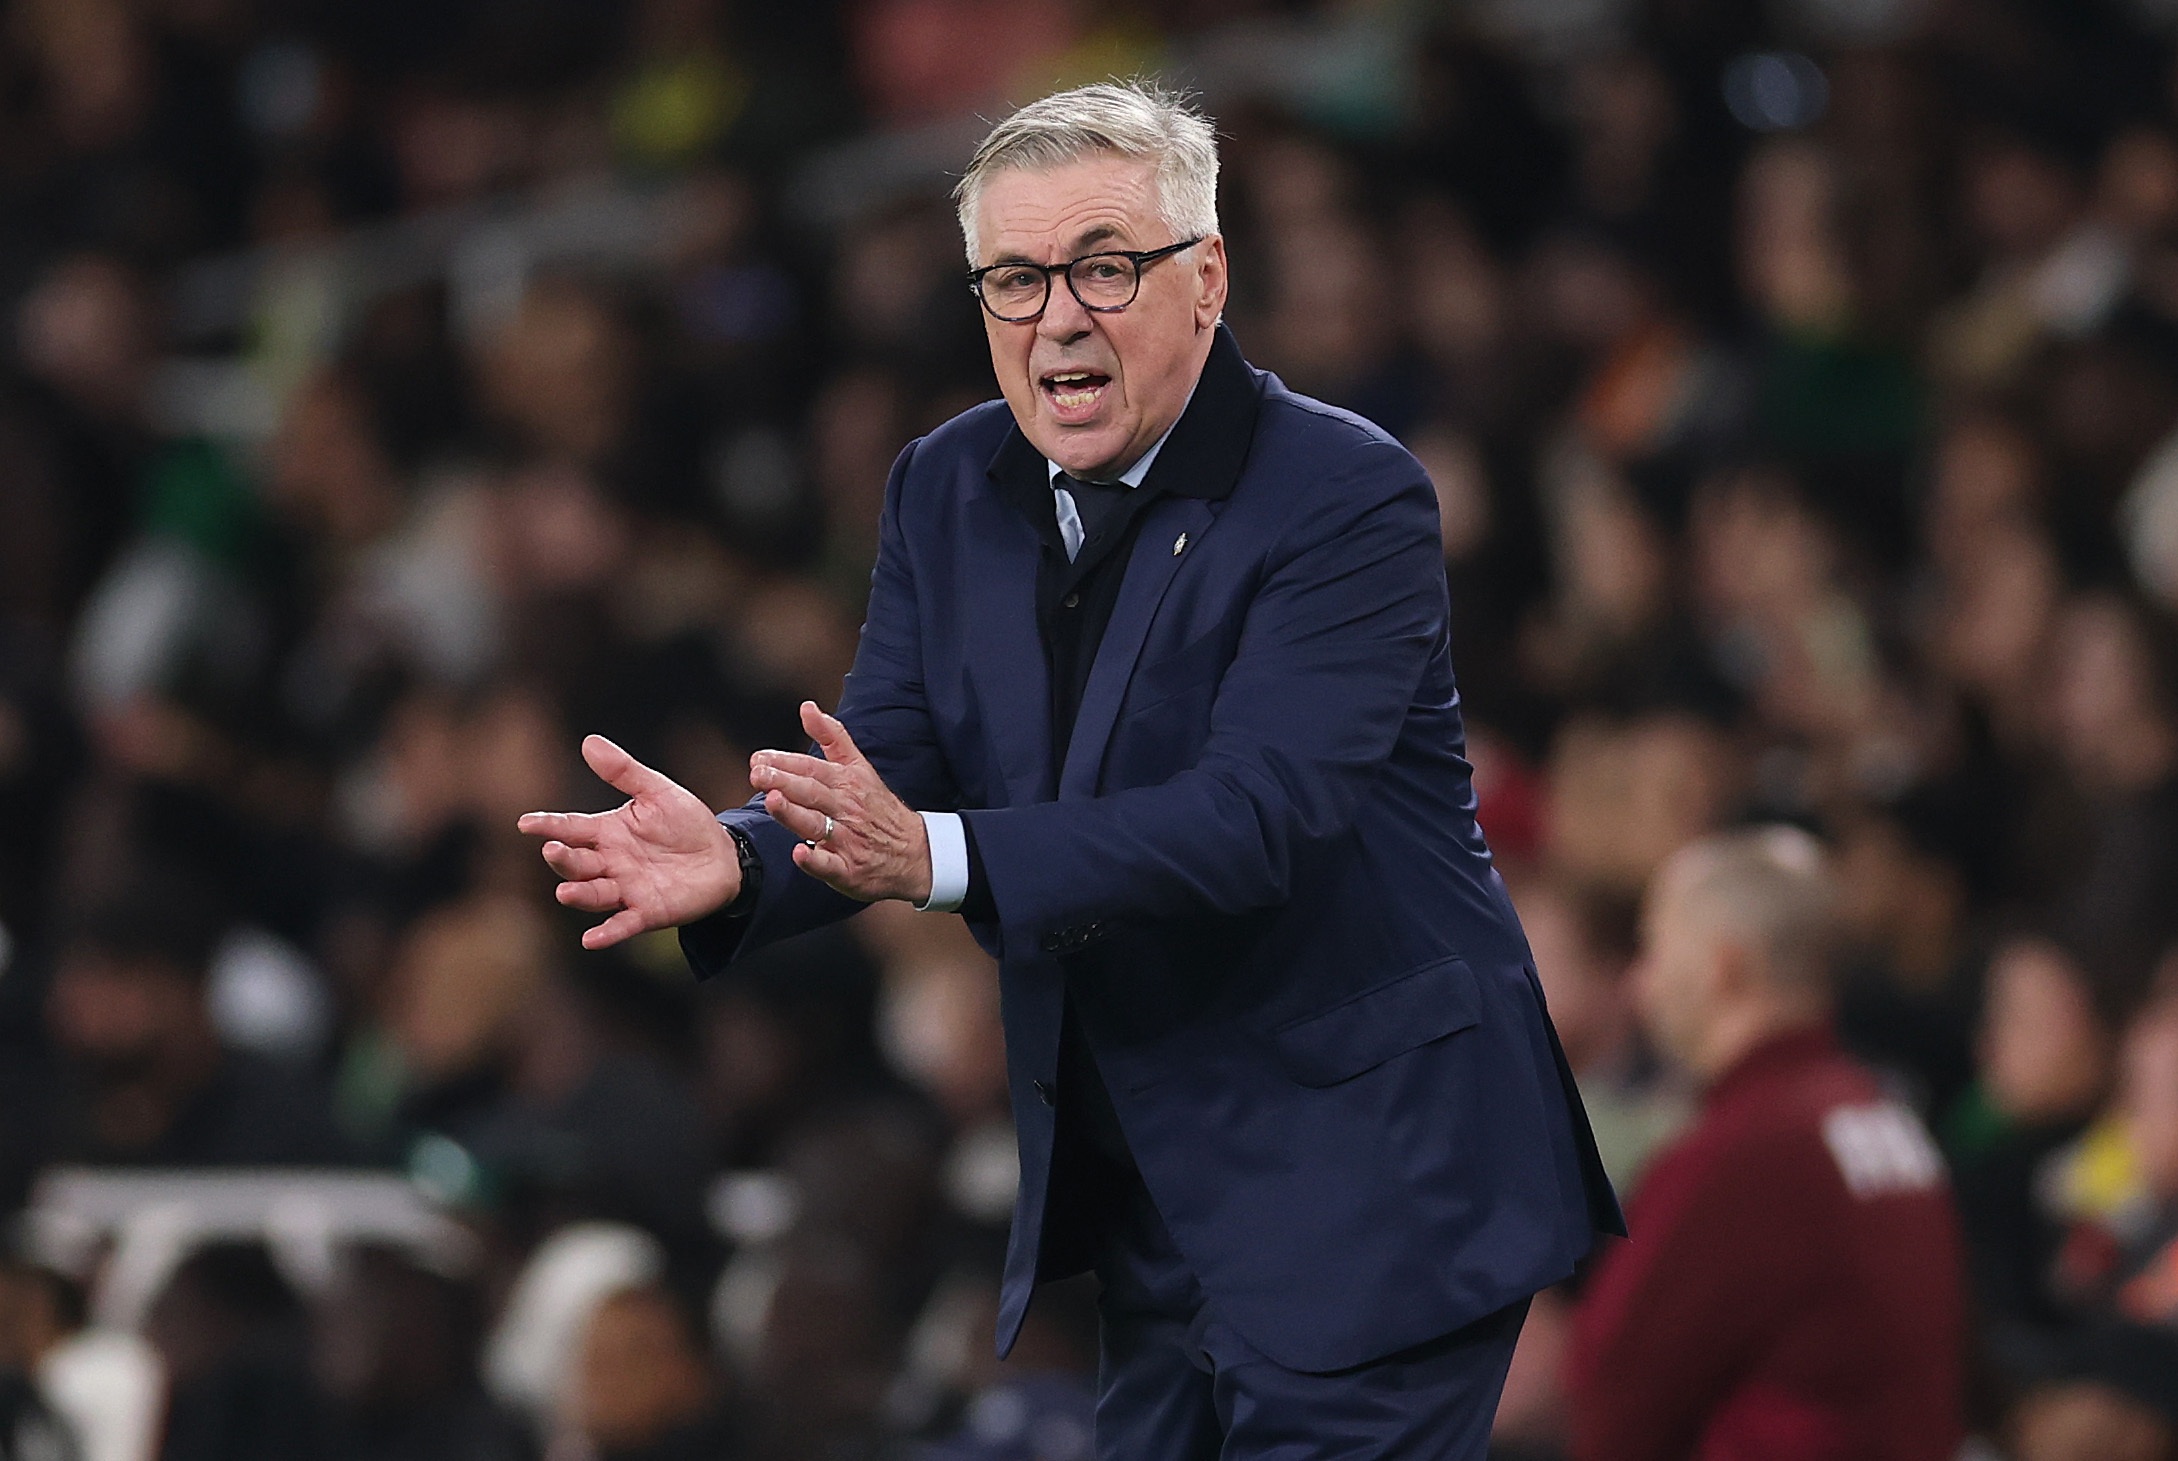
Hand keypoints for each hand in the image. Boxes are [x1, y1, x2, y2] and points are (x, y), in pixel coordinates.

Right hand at [517, 736, 739, 948]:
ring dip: (578, 894)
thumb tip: (589, 741)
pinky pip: (623, 925)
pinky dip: (607, 933)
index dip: (548, 825)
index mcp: (606, 832)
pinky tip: (591, 939)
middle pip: (577, 863)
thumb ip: (623, 771)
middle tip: (552, 850)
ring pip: (593, 894)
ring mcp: (625, 889)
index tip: (526, 822)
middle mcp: (609, 863)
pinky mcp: (647, 912)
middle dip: (563, 859)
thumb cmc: (686, 824)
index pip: (570, 828)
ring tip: (564, 892)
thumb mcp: (657, 792)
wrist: (723, 856)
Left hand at [751, 702, 931, 903]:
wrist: (915, 852)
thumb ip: (832, 736)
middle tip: (757, 774)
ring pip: (817, 825)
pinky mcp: (849, 870)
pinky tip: (800, 853)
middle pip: (812, 792)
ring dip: (794, 814)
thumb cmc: (878, 808)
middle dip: (784, 782)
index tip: (759, 758)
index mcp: (846, 782)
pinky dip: (816, 860)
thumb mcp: (860, 766)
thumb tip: (806, 707)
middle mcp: (846, 808)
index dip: (785, 762)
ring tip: (773, 801)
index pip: (812, 768)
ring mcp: (847, 840)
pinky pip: (831, 865)